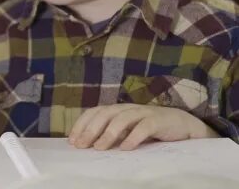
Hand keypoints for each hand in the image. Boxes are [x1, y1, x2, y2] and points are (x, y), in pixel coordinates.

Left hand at [68, 103, 219, 150]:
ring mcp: (143, 112)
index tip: (72, 141)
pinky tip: (126, 148)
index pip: (94, 112)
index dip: (82, 124)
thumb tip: (89, 146)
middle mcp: (127, 108)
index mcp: (117, 110)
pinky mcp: (159, 120)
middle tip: (82, 145)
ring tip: (99, 148)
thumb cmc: (150, 130)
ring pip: (122, 119)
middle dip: (91, 129)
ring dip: (108, 133)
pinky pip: (144, 127)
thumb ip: (112, 135)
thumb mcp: (127, 131)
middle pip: (105, 114)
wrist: (183, 125)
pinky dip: (134, 137)